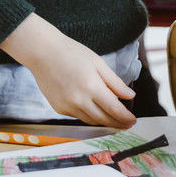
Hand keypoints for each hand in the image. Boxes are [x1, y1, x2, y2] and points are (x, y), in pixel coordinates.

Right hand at [0, 15, 136, 127]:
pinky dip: (89, 115)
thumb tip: (130, 96)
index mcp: (91, 86)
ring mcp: (67, 106)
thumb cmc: (71, 53)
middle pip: (103, 119)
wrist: (43, 52)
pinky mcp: (59, 109)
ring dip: (104, 122)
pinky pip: (78, 116)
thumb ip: (115, 82)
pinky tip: (95, 110)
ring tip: (114, 119)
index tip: (133, 120)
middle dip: (117, 123)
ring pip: (91, 121)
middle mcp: (79, 100)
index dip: (125, 117)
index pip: (114, 109)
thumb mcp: (98, 62)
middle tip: (127, 124)